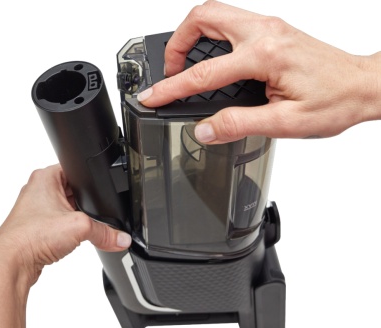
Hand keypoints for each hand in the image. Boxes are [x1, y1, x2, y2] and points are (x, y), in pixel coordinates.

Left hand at [0, 164, 130, 285]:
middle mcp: (37, 190)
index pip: (76, 170)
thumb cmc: (30, 236)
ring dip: (75, 222)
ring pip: (67, 211)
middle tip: (88, 217)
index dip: (92, 182)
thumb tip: (121, 239)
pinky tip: (66, 242)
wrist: (11, 263)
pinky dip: (66, 234)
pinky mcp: (36, 228)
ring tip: (75, 230)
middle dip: (85, 206)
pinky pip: (59, 227)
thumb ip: (106, 232)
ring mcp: (35, 210)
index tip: (101, 194)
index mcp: (45, 177)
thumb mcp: (80, 228)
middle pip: (74, 193)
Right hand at [137, 1, 380, 142]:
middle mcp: (264, 32)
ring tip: (185, 67)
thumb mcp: (284, 123)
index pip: (204, 73)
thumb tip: (204, 129)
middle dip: (175, 43)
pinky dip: (211, 38)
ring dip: (192, 36)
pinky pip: (231, 22)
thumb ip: (238, 125)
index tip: (152, 96)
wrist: (362, 86)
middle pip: (202, 17)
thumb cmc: (334, 101)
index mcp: (264, 55)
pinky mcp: (272, 30)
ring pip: (215, 13)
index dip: (171, 88)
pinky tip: (213, 62)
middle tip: (169, 72)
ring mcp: (269, 27)